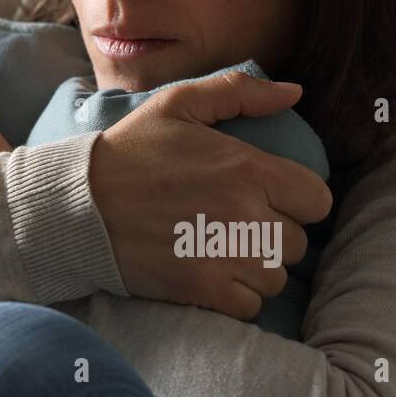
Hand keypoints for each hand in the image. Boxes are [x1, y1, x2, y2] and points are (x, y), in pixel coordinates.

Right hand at [89, 71, 333, 320]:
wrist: (78, 203)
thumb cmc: (130, 151)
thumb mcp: (178, 104)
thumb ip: (239, 91)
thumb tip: (294, 92)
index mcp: (247, 169)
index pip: (317, 200)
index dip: (298, 199)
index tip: (271, 197)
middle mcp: (245, 215)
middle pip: (297, 242)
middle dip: (273, 232)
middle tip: (236, 220)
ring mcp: (225, 256)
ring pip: (275, 276)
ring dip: (256, 266)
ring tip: (223, 247)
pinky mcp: (203, 289)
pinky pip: (250, 305)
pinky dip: (236, 294)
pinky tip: (210, 271)